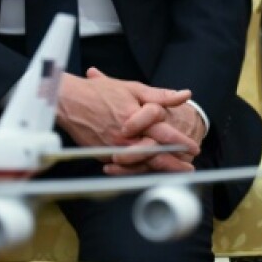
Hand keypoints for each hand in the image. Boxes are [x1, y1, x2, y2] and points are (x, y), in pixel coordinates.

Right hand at [55, 68, 199, 173]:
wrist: (68, 102)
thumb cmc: (100, 92)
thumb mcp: (133, 88)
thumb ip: (160, 95)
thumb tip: (185, 94)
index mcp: (135, 119)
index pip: (165, 134)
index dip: (182, 142)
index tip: (194, 147)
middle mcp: (125, 137)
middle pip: (155, 155)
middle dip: (175, 164)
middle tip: (189, 168)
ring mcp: (113, 149)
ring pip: (141, 164)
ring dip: (159, 169)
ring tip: (175, 172)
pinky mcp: (103, 156)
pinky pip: (125, 167)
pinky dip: (139, 170)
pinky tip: (149, 171)